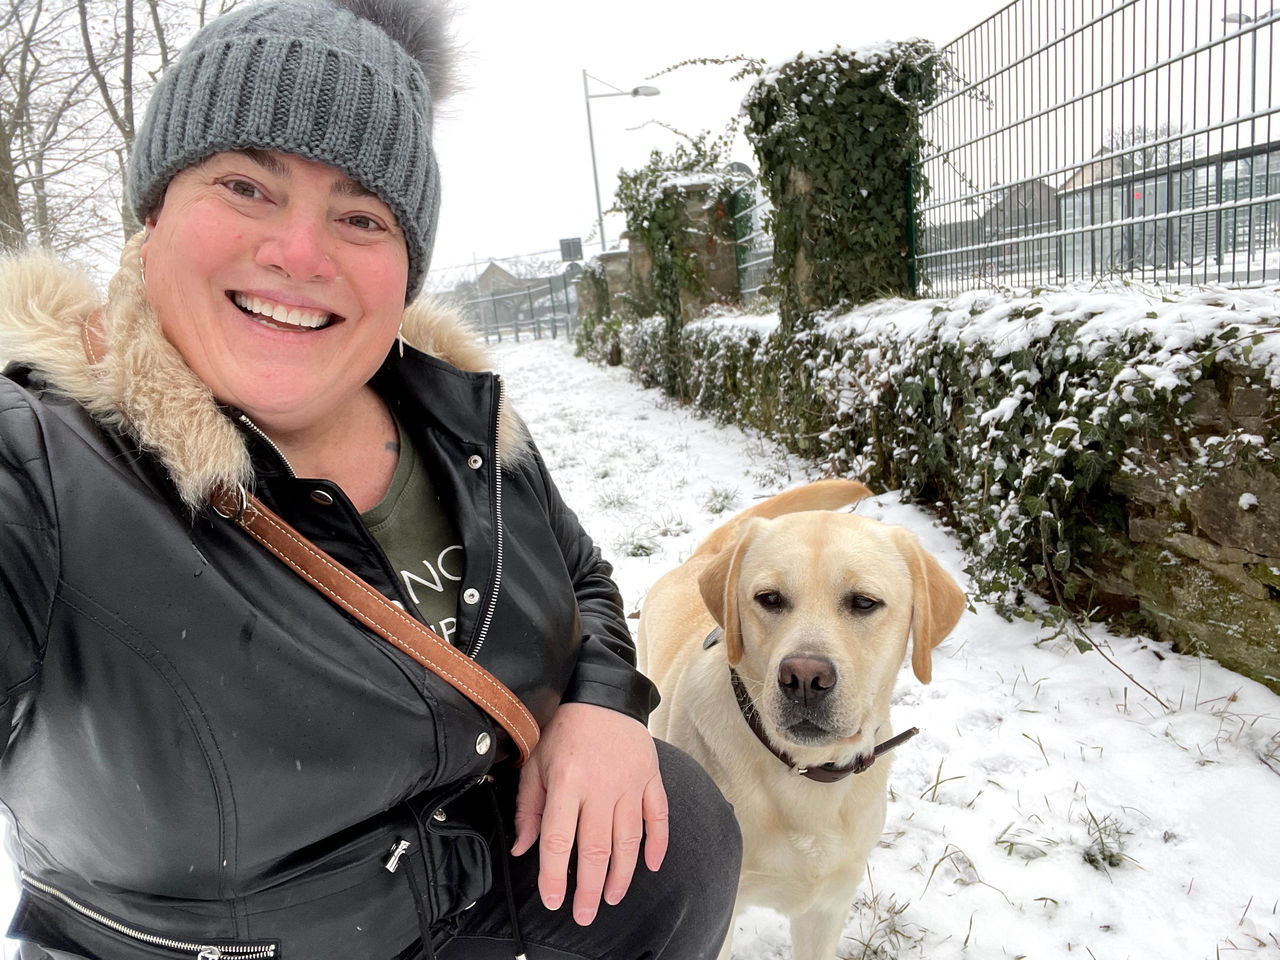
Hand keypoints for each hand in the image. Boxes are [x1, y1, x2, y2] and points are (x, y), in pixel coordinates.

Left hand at [511, 702, 668, 925]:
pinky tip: (651, 865)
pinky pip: (658, 816)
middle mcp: (600, 786)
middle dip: (591, 888)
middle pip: (597, 849)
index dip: (556, 875)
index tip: (555, 900)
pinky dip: (658, 843)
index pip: (560, 840)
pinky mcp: (650, 777)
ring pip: (629, 840)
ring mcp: (629, 782)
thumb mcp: (535, 762)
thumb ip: (529, 807)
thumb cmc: (563, 729)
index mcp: (567, 782)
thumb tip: (522, 847)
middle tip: (585, 914)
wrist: (599, 694)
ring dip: (622, 874)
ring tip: (612, 897)